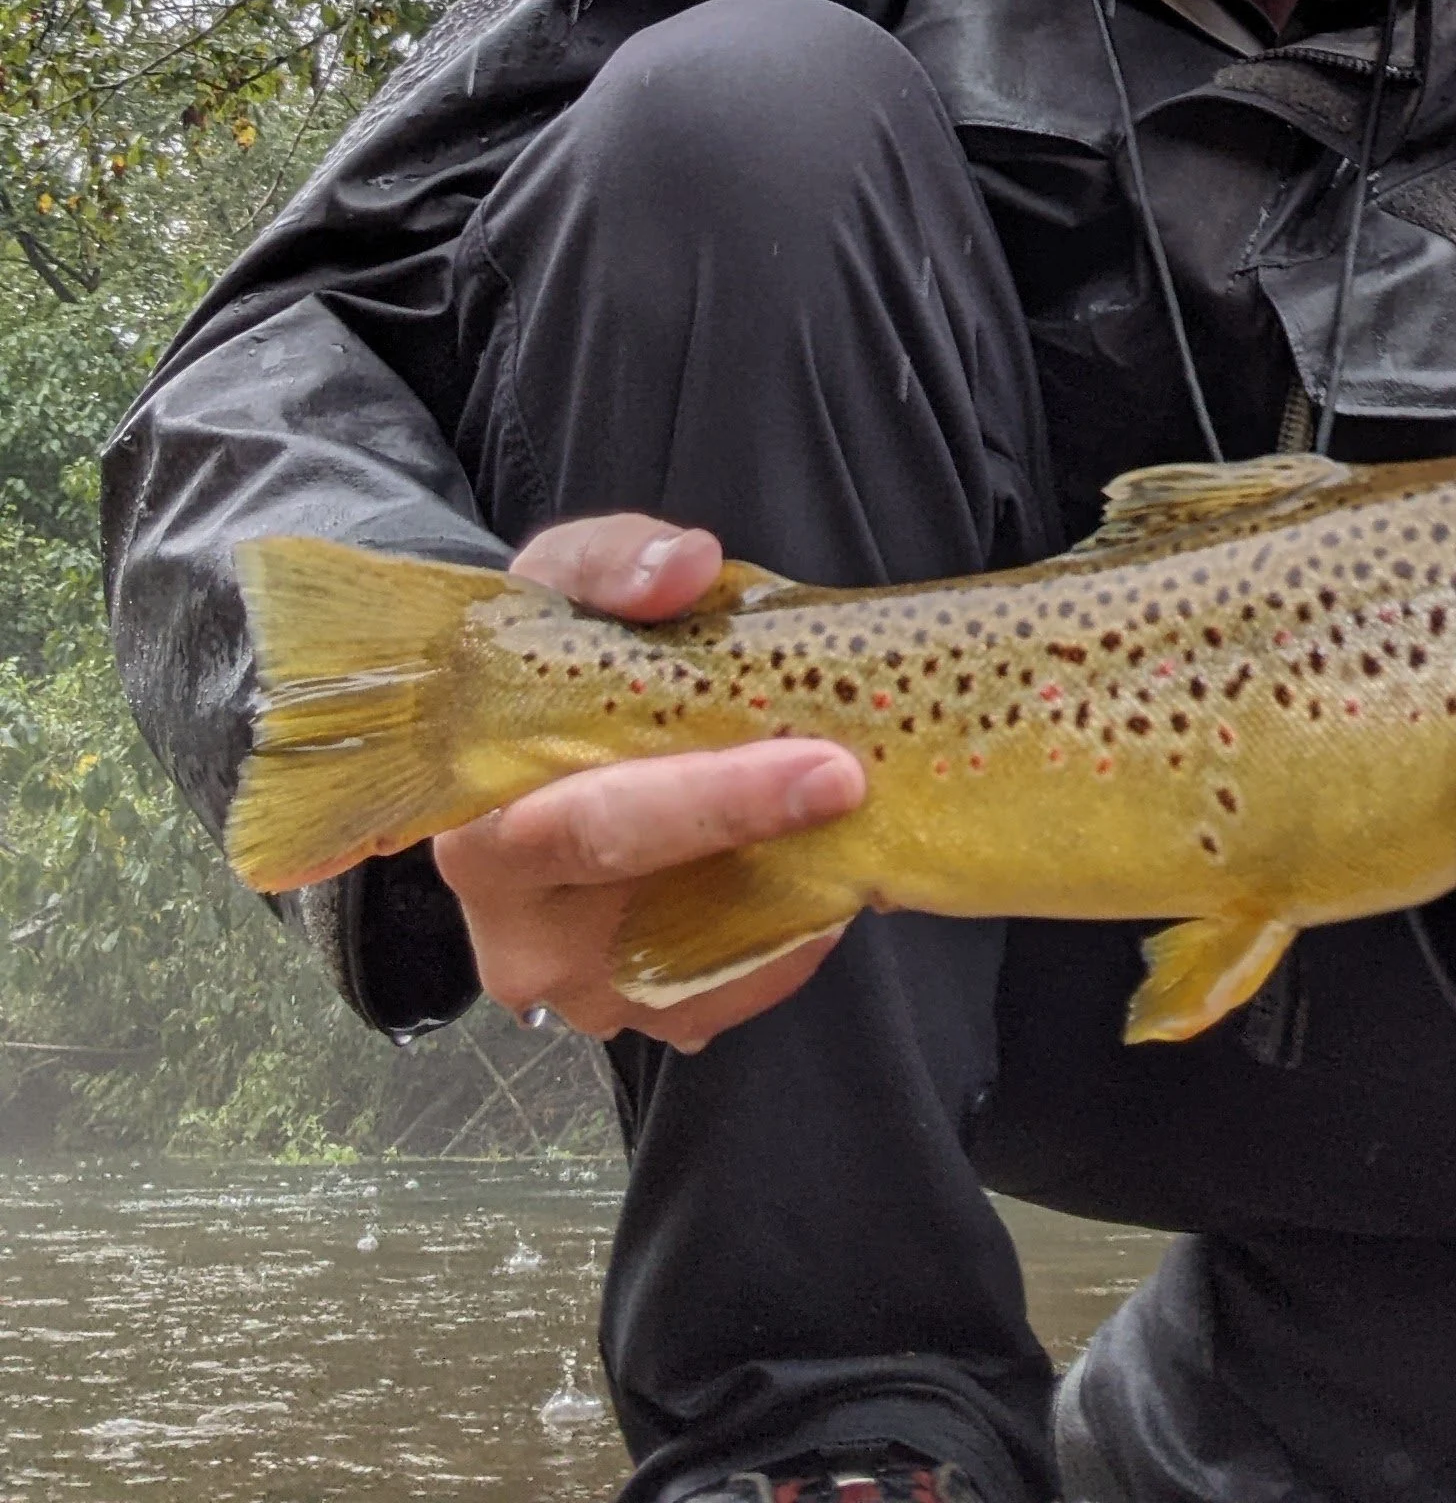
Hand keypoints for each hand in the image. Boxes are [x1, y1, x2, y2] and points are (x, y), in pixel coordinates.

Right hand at [431, 513, 867, 1051]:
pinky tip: (823, 861)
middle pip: (656, 911)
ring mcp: (582, 989)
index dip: (713, 803)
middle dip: (770, 844)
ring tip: (855, 817)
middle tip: (857, 782)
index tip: (821, 765)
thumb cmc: (549, 657)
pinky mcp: (644, 1010)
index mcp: (481, 830)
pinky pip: (737, 987)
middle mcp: (520, 934)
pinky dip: (793, 931)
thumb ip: (616, 561)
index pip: (591, 830)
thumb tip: (688, 566)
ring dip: (796, 897)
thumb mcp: (558, 581)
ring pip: (713, 965)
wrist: (525, 738)